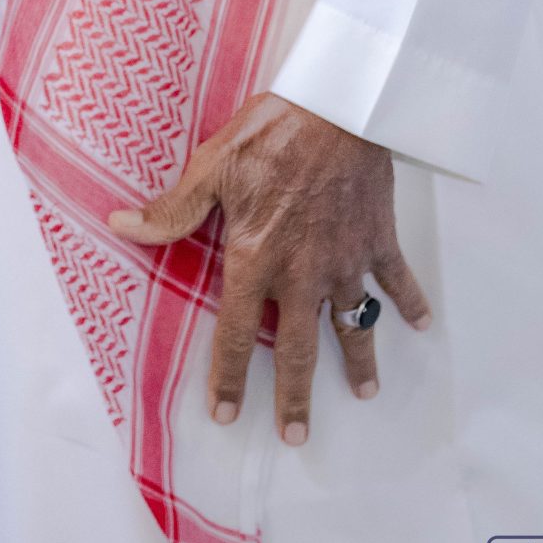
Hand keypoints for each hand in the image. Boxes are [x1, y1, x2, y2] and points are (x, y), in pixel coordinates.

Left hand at [109, 94, 430, 444]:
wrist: (339, 106)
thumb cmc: (270, 132)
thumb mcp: (211, 166)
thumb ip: (172, 209)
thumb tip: (121, 227)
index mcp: (256, 259)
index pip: (235, 333)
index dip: (227, 377)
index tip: (225, 415)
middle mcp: (303, 273)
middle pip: (297, 350)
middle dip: (295, 397)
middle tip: (297, 436)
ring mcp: (346, 260)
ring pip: (352, 325)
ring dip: (359, 361)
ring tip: (365, 393)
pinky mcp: (378, 240)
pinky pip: (397, 280)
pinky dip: (409, 302)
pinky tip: (421, 324)